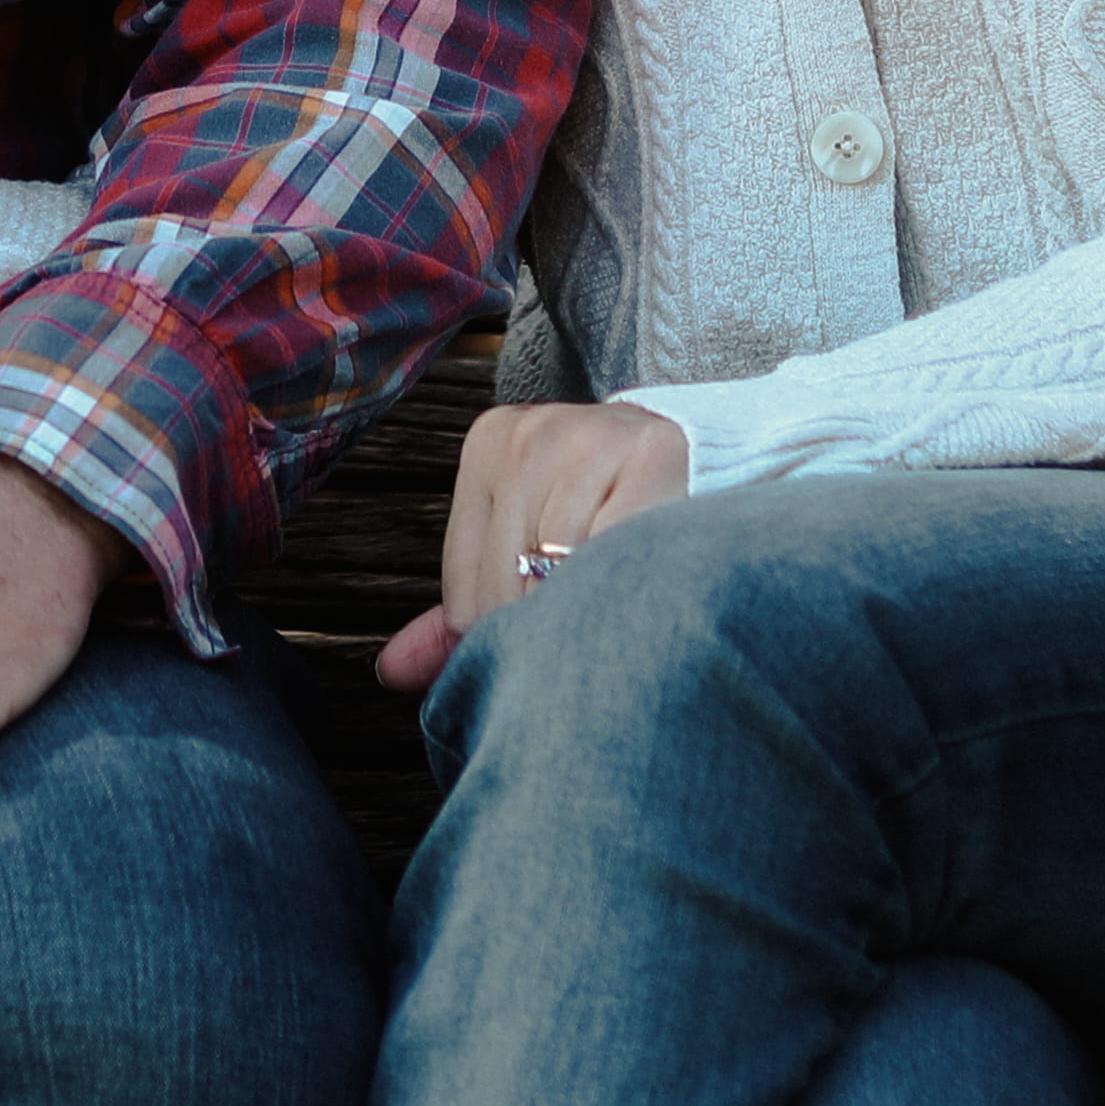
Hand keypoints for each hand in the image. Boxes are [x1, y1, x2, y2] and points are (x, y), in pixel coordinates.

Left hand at [381, 400, 691, 686]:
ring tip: (623, 619)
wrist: (711, 457)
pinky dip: (630, 594)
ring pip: (562, 583)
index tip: (550, 638)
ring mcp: (590, 436)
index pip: (468, 593)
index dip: (507, 639)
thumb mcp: (528, 552)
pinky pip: (618, 560)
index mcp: (489, 446)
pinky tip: (645, 595)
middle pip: (510, 592)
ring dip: (593, 620)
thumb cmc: (606, 514)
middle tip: (590, 646)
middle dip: (548, 637)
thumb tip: (392, 671)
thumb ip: (464, 611)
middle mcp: (532, 434)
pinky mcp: (652, 454)